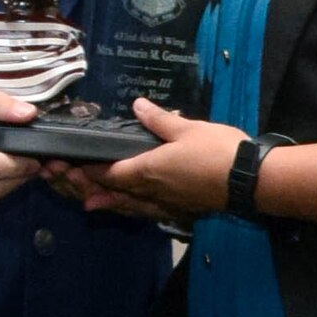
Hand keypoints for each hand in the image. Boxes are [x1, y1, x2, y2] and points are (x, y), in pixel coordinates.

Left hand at [79, 99, 247, 216]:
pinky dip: (131, 208)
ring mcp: (166, 204)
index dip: (87, 170)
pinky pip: (145, 211)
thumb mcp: (188, 128)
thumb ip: (159, 119)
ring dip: (107, 203)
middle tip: (67, 185)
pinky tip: (132, 206)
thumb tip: (136, 104)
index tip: (66, 165)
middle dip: (88, 188)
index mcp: (148, 170)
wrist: (249, 181)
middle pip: (114, 193)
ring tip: (89, 204)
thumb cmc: (218, 151)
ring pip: (128, 206)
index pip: (109, 172)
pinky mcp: (179, 209)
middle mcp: (151, 192)